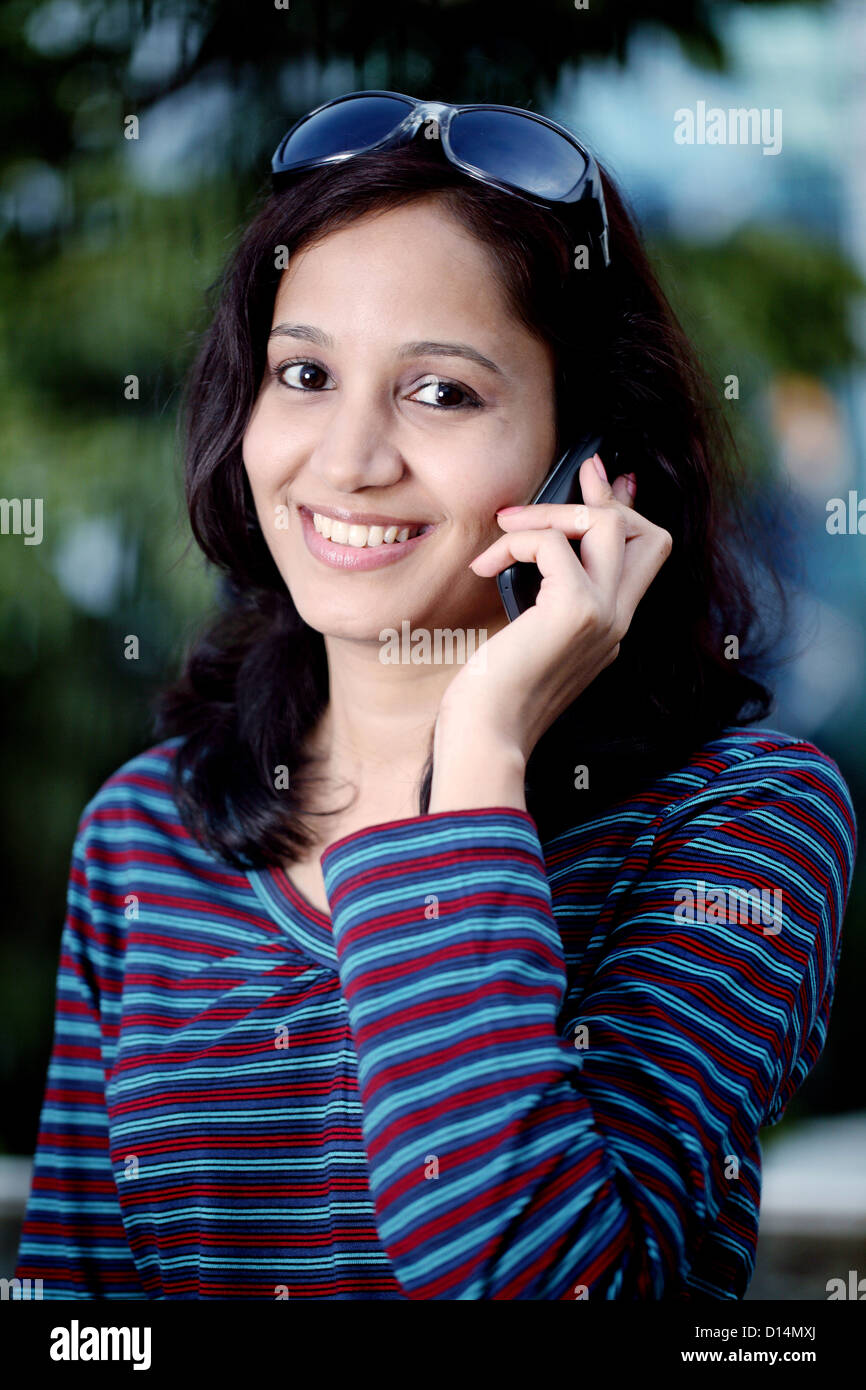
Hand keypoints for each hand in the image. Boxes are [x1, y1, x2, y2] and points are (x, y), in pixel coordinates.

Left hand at [436, 453, 672, 765]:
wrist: (486, 736)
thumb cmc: (493, 695)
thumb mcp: (526, 637)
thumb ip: (543, 597)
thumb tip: (533, 548)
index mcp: (609, 628)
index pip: (644, 556)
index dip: (625, 509)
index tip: (598, 476)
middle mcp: (617, 621)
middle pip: (649, 533)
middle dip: (601, 499)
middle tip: (563, 484)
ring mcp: (604, 616)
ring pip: (606, 525)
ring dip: (550, 513)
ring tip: (505, 530)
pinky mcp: (575, 611)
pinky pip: (552, 543)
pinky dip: (515, 542)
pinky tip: (486, 567)